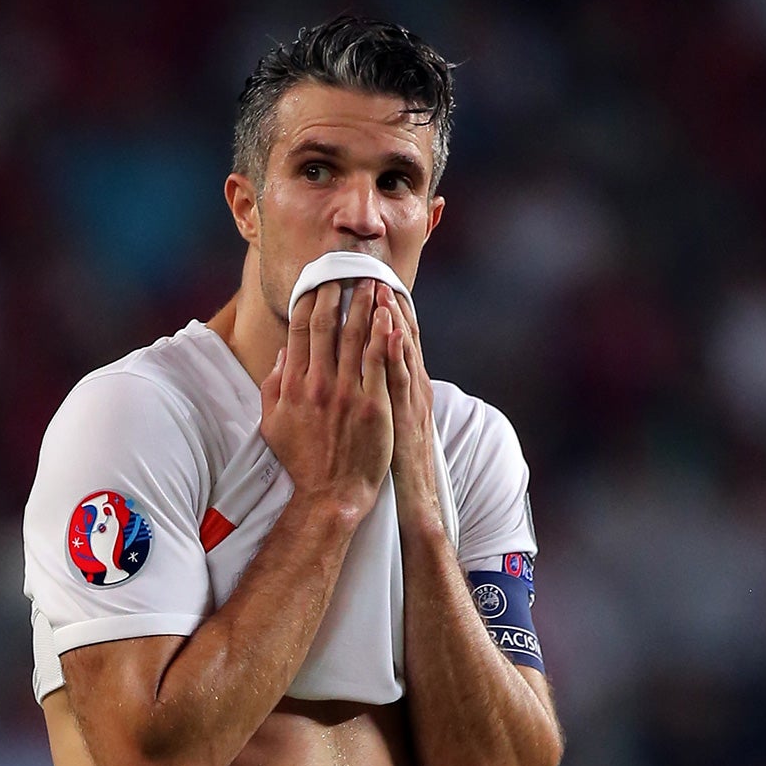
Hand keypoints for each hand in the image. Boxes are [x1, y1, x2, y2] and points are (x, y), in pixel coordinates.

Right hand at [260, 278, 395, 524]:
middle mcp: (318, 386)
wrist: (331, 493)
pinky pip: (379, 361)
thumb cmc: (302, 460)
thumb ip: (274, 386)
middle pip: (328, 327)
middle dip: (337, 294)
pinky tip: (388, 313)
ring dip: (364, 305)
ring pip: (356, 338)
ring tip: (372, 281)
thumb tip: (285, 352)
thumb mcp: (272, 424)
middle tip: (347, 271)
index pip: (299, 333)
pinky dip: (383, 334)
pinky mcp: (374, 405)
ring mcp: (347, 395)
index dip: (309, 303)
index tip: (317, 283)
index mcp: (293, 387)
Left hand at [383, 291, 442, 531]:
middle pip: (398, 334)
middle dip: (385, 302)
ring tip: (381, 285)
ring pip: (402, 347)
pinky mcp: (403, 411)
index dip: (379, 309)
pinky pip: (399, 374)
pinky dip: (396, 349)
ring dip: (393, 315)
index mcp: (400, 384)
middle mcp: (408, 384)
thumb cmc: (382, 460)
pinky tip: (390, 326)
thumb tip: (358, 369)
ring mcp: (408, 396)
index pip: (389, 338)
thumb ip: (370, 391)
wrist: (402, 496)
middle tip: (372, 270)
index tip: (365, 281)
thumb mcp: (382, 420)